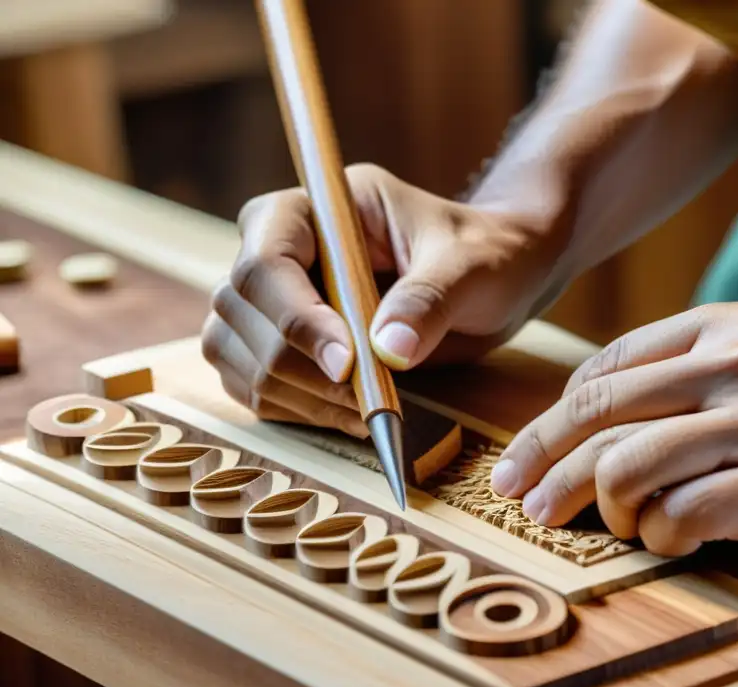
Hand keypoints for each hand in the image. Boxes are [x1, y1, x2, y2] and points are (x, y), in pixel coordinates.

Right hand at [201, 164, 562, 436]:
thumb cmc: (483, 253)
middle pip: (241, 310)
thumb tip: (388, 349)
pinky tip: (348, 417)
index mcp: (319, 208)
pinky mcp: (280, 343)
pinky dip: (292, 410)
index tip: (348, 364)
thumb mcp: (469, 267)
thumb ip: (428, 300)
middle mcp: (282, 247)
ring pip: (234, 352)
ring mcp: (273, 298)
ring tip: (364, 412)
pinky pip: (250, 383)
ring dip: (294, 394)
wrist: (495, 279)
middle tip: (366, 399)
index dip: (296, 316)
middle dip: (298, 365)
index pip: (268, 257)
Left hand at [490, 301, 737, 588]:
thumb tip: (614, 409)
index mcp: (732, 327)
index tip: (530, 455)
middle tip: (521, 500)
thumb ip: (704, 369)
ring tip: (608, 527)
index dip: (556, 416)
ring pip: (631, 463)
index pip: (609, 367)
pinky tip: (667, 540)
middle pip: (602, 411)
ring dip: (600, 505)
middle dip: (544, 460)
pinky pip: (685, 513)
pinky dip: (659, 535)